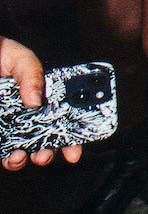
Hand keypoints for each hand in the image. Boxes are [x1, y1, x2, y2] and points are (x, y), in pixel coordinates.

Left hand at [1, 36, 81, 167]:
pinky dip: (7, 157)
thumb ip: (31, 73)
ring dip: (25, 158)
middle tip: (45, 154)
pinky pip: (3, 150)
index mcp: (42, 96)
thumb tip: (36, 100)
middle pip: (45, 138)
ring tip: (21, 155)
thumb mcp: (19, 58)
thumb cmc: (1, 55)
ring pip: (22, 150)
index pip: (63, 116)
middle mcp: (27, 113)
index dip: (73, 134)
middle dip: (49, 152)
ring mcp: (9, 125)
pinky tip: (8, 153)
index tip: (74, 151)